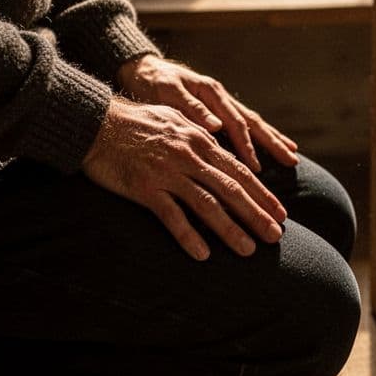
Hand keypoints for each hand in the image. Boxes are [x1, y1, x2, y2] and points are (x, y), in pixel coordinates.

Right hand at [82, 96, 287, 260]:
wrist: (95, 123)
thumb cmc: (135, 122)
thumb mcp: (176, 121)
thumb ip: (200, 136)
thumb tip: (221, 149)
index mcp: (200, 140)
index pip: (239, 171)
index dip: (262, 194)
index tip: (280, 214)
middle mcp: (189, 156)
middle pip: (231, 189)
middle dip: (257, 214)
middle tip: (276, 236)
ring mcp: (167, 172)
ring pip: (206, 204)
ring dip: (230, 229)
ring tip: (248, 250)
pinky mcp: (144, 187)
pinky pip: (171, 215)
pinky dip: (188, 235)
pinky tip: (203, 254)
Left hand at [117, 55, 298, 171]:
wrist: (142, 68)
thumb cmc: (151, 83)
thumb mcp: (167, 93)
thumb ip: (191, 108)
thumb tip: (218, 126)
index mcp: (211, 92)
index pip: (235, 123)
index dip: (246, 146)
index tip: (255, 168)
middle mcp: (221, 96)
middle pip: (253, 121)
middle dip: (273, 143)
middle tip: (292, 161)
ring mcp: (221, 101)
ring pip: (253, 122)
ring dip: (273, 139)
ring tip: (292, 155)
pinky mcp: (218, 106)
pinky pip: (244, 122)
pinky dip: (259, 134)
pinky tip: (272, 145)